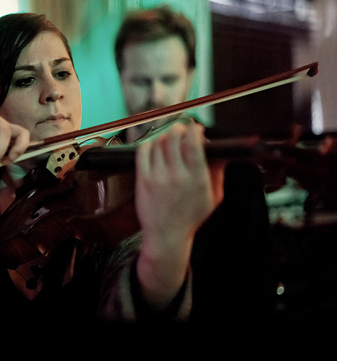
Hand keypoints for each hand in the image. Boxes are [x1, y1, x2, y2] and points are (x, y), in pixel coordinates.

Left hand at [133, 122, 223, 308]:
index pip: (193, 143)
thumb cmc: (191, 217)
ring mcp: (157, 178)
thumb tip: (221, 151)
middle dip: (179, 129)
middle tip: (181, 130)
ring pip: (158, 142)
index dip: (194, 130)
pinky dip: (148, 144)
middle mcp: (177, 176)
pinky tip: (154, 147)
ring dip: (164, 136)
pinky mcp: (143, 180)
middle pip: (174, 138)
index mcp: (197, 179)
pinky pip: (143, 152)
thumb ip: (218, 172)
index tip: (196, 128)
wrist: (167, 236)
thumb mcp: (213, 197)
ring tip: (169, 141)